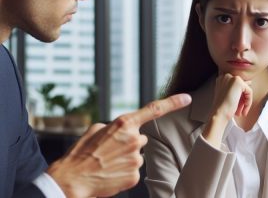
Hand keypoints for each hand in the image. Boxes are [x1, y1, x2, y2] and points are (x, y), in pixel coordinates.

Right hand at [47, 93, 191, 197]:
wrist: (72, 179)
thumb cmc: (82, 152)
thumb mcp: (95, 130)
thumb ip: (114, 126)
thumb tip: (123, 130)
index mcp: (124, 124)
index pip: (154, 109)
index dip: (173, 102)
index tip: (187, 97)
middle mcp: (134, 139)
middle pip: (140, 138)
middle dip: (130, 142)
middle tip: (111, 150)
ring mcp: (136, 159)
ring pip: (137, 155)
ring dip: (126, 157)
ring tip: (108, 162)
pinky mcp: (135, 176)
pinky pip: (134, 170)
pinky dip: (124, 171)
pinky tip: (111, 172)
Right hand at [203, 73, 251, 147]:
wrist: (219, 113)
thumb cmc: (222, 107)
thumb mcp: (228, 95)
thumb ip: (236, 88)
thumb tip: (249, 82)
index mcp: (221, 79)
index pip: (237, 86)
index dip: (238, 97)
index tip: (237, 106)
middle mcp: (225, 76)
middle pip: (242, 87)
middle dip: (242, 99)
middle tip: (239, 110)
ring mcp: (231, 78)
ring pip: (246, 90)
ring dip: (245, 101)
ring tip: (240, 111)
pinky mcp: (238, 82)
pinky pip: (249, 92)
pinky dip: (248, 102)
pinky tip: (243, 109)